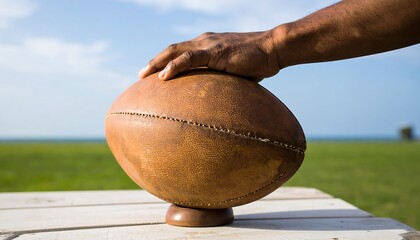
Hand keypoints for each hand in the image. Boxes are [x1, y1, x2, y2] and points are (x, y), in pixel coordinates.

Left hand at [138, 31, 281, 81]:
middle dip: (154, 61)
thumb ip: (223, 81)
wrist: (273, 49)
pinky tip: (163, 76)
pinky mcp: (215, 51)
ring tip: (143, 75)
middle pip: (172, 49)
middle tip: (141, 75)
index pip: (181, 51)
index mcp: (207, 45)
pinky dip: (174, 66)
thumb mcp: (236, 72)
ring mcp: (208, 45)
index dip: (165, 61)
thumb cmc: (257, 61)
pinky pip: (189, 57)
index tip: (154, 74)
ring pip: (175, 51)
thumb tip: (219, 100)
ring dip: (157, 63)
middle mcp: (204, 41)